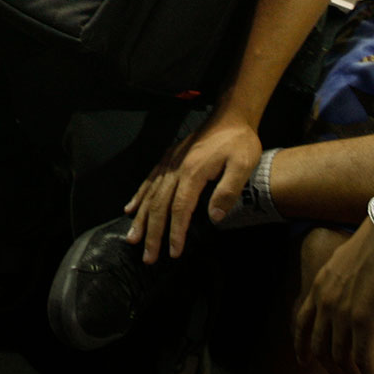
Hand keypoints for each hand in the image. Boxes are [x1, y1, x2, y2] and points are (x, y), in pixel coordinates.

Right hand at [124, 113, 261, 261]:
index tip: (173, 253)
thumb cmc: (239, 142)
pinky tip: (131, 207)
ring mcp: (170, 163)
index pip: (180, 209)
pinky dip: (139, 195)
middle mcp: (175, 169)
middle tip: (147, 257)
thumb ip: (228, 191)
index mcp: (192, 173)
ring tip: (132, 238)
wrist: (230, 116)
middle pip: (159, 206)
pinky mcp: (169, 158)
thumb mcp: (242, 165)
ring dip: (140, 218)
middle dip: (152, 233)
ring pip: (150, 195)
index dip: (175, 232)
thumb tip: (213, 217)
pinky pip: (149, 180)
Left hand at [292, 221, 373, 373]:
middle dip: (333, 367)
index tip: (304, 359)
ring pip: (342, 358)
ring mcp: (344, 313)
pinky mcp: (366, 321)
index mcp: (320, 285)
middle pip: (321, 348)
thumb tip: (350, 298)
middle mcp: (326, 302)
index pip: (302, 323)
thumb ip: (341, 283)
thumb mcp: (347, 262)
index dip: (302, 345)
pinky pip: (363, 360)